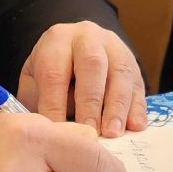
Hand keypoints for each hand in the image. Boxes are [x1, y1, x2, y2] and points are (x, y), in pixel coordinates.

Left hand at [18, 21, 146, 137]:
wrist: (73, 51)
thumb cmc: (51, 73)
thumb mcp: (33, 81)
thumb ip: (38, 100)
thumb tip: (49, 130)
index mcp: (58, 39)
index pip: (54, 72)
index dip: (55, 105)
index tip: (57, 134)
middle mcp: (88, 37)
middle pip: (92, 65)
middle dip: (91, 103)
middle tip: (90, 131)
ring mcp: (115, 48)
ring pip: (120, 74)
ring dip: (117, 107)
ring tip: (112, 133)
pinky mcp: (134, 64)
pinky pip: (138, 85)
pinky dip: (137, 108)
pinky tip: (135, 126)